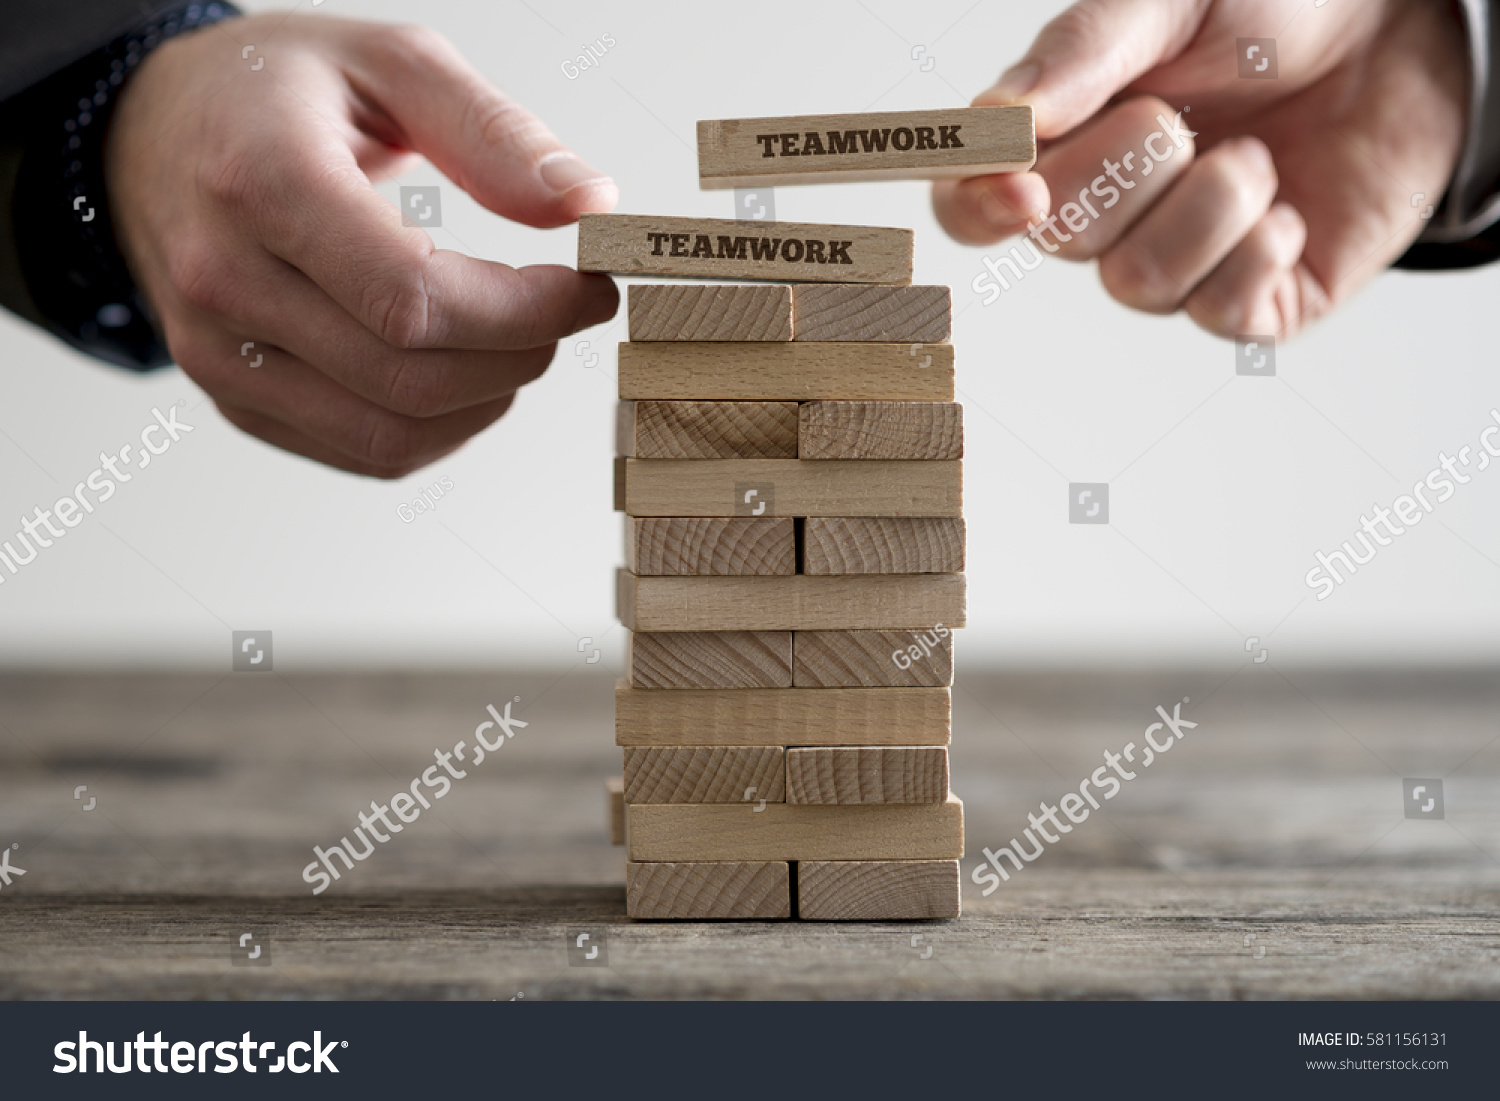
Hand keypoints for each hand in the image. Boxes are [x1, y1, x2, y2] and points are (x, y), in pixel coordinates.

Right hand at [105, 13, 618, 476]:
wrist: (149, 133)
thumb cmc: (267, 93)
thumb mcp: (386, 62)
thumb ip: (492, 132)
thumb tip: (587, 204)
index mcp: (263, 182)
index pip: (415, 298)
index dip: (526, 311)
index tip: (586, 289)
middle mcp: (227, 281)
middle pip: (411, 377)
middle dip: (520, 354)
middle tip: (561, 310)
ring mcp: (221, 353)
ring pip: (392, 434)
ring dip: (487, 400)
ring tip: (515, 337)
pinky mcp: (236, 399)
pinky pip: (365, 452)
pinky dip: (440, 426)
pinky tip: (462, 369)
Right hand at [935, 0, 1466, 338]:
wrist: (1400, 29)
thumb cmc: (1274, 8)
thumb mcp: (1170, 1)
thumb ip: (1083, 53)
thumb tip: (1004, 119)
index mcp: (1063, 140)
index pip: (970, 205)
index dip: (978, 207)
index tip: (1019, 184)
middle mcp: (1108, 212)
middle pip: (1059, 239)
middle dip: (1124, 170)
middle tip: (1178, 116)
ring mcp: (1179, 262)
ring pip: (1137, 283)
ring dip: (1206, 207)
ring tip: (1256, 154)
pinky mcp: (1253, 300)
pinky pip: (1220, 313)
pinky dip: (1257, 251)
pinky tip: (1287, 204)